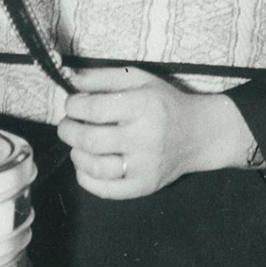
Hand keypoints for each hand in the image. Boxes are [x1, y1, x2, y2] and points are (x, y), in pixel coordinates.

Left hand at [57, 66, 256, 199]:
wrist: (198, 133)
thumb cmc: (164, 103)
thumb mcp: (139, 79)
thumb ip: (104, 76)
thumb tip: (71, 80)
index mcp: (144, 106)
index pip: (93, 109)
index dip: (73, 106)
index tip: (72, 104)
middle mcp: (146, 138)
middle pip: (90, 139)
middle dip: (68, 130)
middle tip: (67, 125)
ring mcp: (145, 167)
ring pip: (95, 167)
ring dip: (76, 154)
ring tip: (78, 144)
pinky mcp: (145, 186)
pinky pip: (105, 190)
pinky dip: (86, 178)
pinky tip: (86, 165)